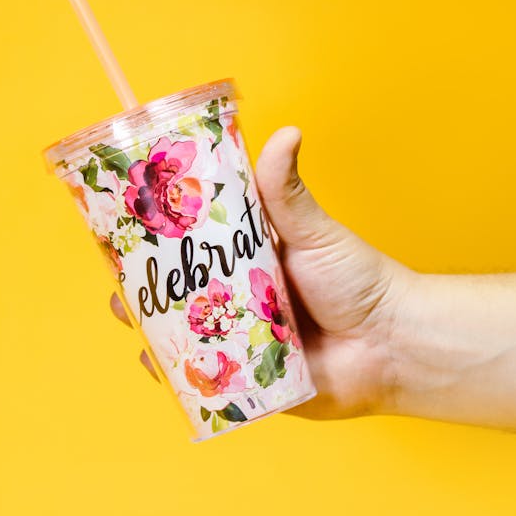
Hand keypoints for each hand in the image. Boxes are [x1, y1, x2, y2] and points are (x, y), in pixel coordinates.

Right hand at [110, 126, 414, 418]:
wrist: (393, 345)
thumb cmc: (358, 281)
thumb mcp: (314, 231)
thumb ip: (287, 191)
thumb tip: (286, 132)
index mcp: (249, 261)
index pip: (195, 249)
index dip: (159, 243)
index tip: (127, 232)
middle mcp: (240, 300)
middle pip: (180, 296)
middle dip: (145, 292)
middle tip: (121, 284)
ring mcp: (242, 342)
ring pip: (185, 339)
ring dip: (154, 333)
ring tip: (131, 320)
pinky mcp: (250, 382)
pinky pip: (207, 382)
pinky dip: (179, 378)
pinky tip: (157, 365)